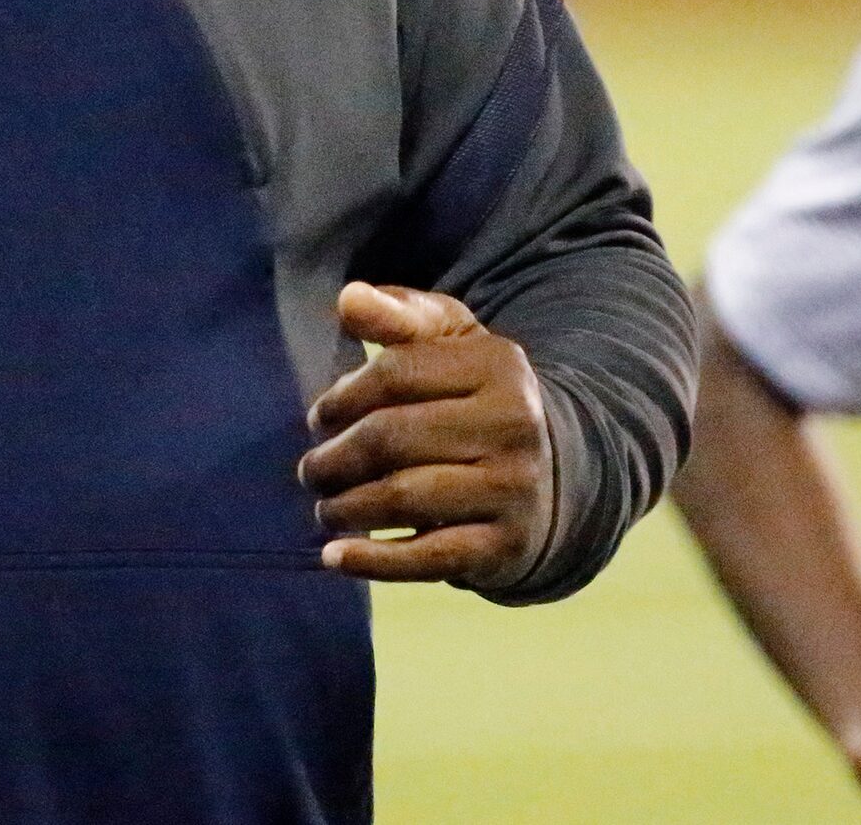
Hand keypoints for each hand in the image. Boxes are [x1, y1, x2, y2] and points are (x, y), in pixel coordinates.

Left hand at [298, 282, 552, 590]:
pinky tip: (335, 557)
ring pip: (404, 497)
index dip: (343, 397)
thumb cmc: (473, 398)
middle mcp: (514, 423)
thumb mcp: (448, 343)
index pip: (395, 374)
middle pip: (392, 438)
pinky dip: (374, 561)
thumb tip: (348, 298)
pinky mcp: (507, 545)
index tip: (319, 418)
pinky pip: (429, 557)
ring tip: (325, 509)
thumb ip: (398, 315)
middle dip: (335, 458)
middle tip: (311, 472)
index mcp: (497, 364)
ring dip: (346, 508)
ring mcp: (514, 487)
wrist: (549, 475)